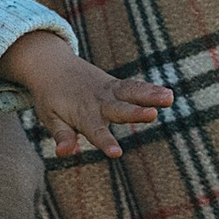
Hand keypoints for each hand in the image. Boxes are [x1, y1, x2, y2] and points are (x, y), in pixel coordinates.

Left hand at [0, 29, 173, 161]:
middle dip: (135, 112)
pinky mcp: (116, 85)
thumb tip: (64, 153)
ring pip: (130, 92)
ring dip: (149, 95)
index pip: (95, 131)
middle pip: (119, 108)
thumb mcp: (50, 118)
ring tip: (169, 98)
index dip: (105, 142)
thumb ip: (61, 135)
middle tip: (151, 114)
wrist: (51, 65)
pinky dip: (150, 89)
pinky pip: (134, 86)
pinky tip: (168, 94)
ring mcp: (108, 90)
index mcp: (82, 114)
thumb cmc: (51, 98)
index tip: (117, 153)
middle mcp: (98, 101)